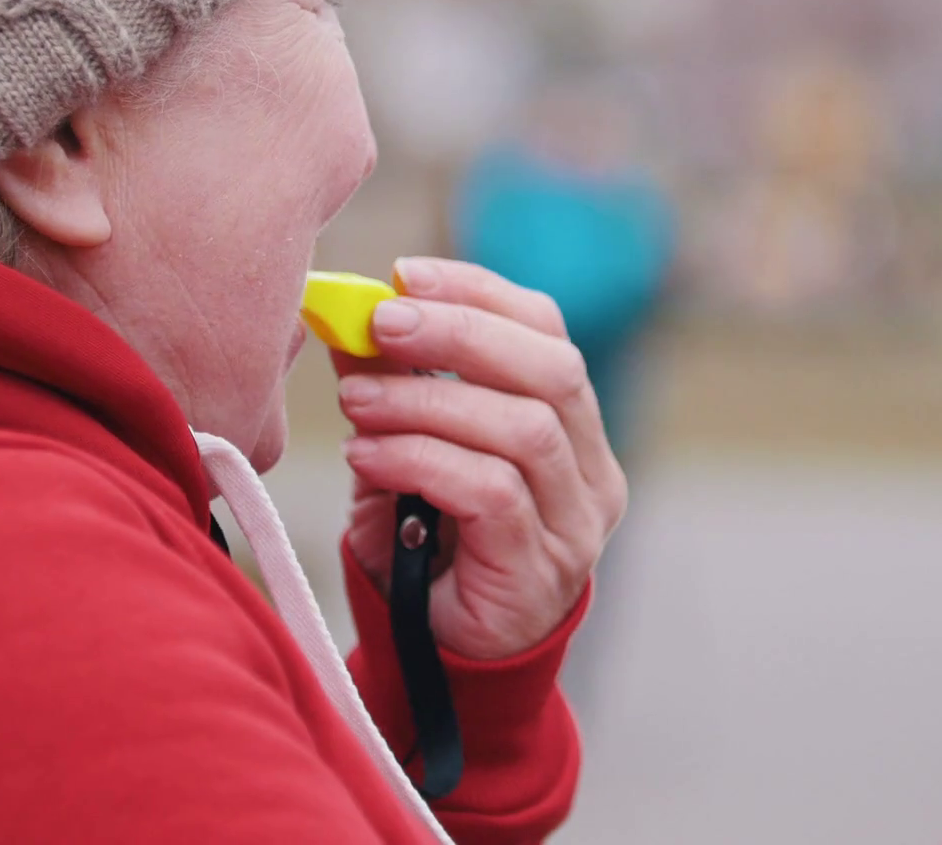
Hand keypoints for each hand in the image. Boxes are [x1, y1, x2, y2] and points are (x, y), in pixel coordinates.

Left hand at [334, 257, 627, 659]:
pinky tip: (366, 456)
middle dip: (460, 333)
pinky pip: (492, 493)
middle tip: (381, 323)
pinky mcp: (540, 571)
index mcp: (572, 426)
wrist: (442, 667)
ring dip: (428, 402)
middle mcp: (593, 472)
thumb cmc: (429, 552)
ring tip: (357, 402)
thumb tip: (348, 314)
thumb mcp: (405, 453)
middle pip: (553, 369)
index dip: (479, 292)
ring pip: (524, 429)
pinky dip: (421, 460)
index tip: (404, 274)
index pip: (549, 331)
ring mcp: (576, 525)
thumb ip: (392, 389)